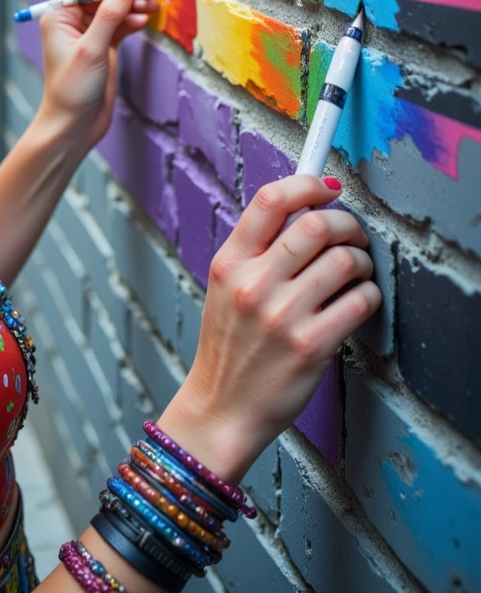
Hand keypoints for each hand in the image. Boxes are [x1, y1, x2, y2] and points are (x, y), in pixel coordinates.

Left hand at [35, 0, 154, 158]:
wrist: (73, 126)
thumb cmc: (72, 90)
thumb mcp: (92, 49)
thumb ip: (110, 15)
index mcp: (59, 14)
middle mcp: (72, 19)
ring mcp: (89, 32)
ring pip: (114, 6)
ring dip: (132, 4)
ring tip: (151, 8)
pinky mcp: (103, 46)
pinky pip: (121, 24)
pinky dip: (133, 20)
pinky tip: (144, 23)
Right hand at [157, 174, 381, 484]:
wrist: (223, 408)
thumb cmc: (230, 346)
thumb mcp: (225, 287)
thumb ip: (256, 249)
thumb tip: (305, 208)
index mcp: (229, 262)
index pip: (270, 200)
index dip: (307, 184)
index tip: (327, 188)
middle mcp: (253, 284)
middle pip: (316, 224)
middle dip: (347, 224)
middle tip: (353, 235)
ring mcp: (283, 316)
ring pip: (345, 261)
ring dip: (362, 262)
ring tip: (358, 272)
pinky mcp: (311, 346)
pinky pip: (359, 302)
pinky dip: (369, 295)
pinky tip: (359, 301)